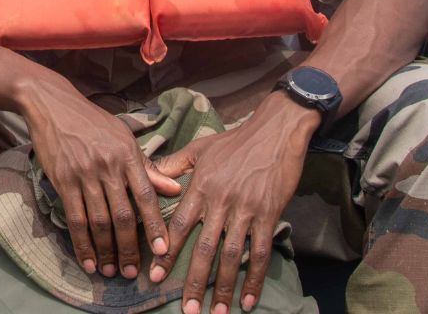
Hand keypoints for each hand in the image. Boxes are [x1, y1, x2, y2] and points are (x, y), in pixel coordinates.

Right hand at [17, 76, 180, 281]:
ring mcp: (84, 174)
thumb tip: (175, 189)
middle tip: (134, 271)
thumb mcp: (124, 138)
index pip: (146, 196)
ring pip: (99, 221)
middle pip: (123, 216)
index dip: (155, 226)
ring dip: (105, 251)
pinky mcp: (63, 180)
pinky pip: (75, 218)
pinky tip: (87, 260)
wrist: (52, 104)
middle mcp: (108, 166)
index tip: (162, 251)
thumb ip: (148, 168)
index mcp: (128, 155)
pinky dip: (81, 243)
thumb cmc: (93, 122)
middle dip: (129, 248)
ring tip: (110, 272)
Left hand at [149, 95, 316, 313]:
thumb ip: (174, 167)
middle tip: (188, 309)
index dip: (167, 252)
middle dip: (195, 281)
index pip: (179, 225)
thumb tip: (153, 178)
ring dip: (223, 287)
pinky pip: (259, 252)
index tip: (156, 276)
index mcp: (200, 186)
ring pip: (231, 255)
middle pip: (204, 248)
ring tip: (217, 312)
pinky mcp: (268, 215)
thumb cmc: (234, 141)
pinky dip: (254, 278)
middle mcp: (220, 201)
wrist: (275, 131)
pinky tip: (247, 299)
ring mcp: (245, 209)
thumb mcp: (199, 149)